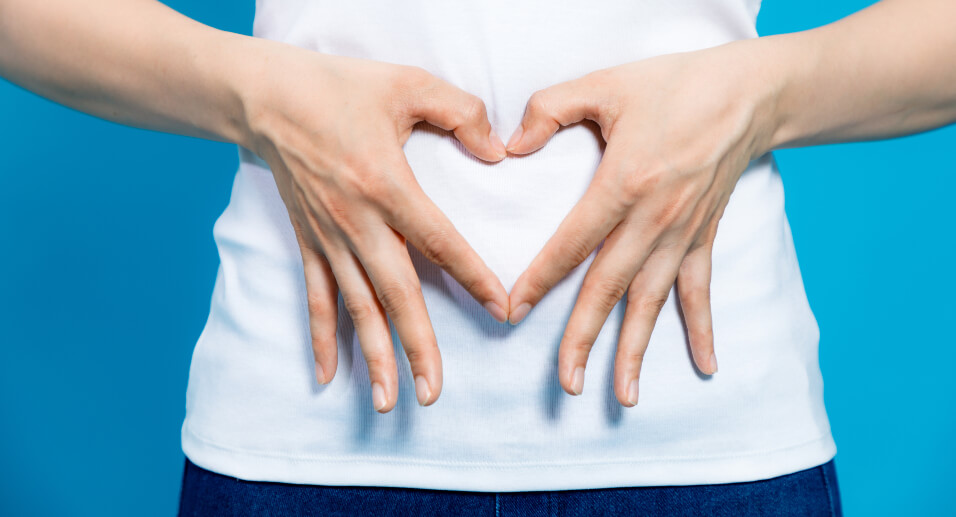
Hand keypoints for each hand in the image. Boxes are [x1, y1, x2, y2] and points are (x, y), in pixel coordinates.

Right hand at [240, 44, 510, 412]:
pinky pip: (316, 297)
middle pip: (394, 294)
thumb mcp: (408, 83)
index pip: (439, 242)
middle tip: (433, 392)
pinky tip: (328, 375)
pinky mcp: (308, 241)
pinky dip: (322, 337)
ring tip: (389, 401)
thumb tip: (497, 151)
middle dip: (417, 345)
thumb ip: (461, 112)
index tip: (502, 310)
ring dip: (373, 356)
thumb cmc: (339, 86)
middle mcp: (356, 221)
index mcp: (386, 184)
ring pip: (356, 307)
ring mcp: (328, 237)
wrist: (265, 96)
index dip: (473, 278)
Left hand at [505, 41, 775, 406]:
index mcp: (624, 183)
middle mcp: (654, 219)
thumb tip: (510, 145)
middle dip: (584, 338)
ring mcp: (683, 233)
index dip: (539, 280)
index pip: (571, 244)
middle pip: (610, 288)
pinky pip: (701, 290)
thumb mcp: (605, 83)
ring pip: (652, 301)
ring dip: (637, 349)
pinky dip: (702, 329)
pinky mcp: (704, 236)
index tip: (512, 312)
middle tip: (566, 383)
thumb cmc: (674, 85)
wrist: (748, 93)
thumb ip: (550, 109)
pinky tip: (705, 366)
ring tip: (623, 395)